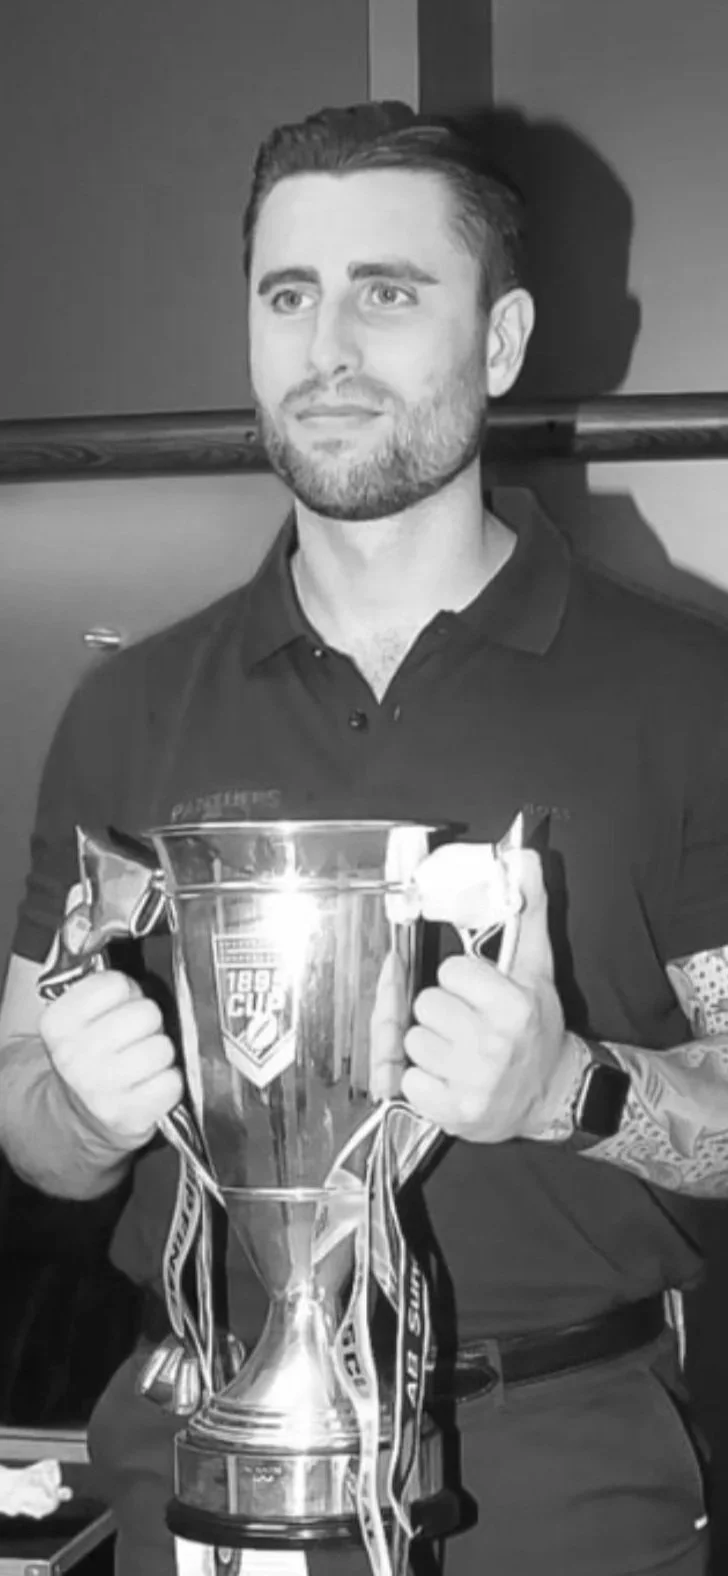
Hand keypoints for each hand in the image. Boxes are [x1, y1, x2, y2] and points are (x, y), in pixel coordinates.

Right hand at [39, 969, 183, 1154]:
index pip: (116, 983)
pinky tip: (151, 1084)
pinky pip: (172, 1083)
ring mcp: (100, 1088)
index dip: (127, 992)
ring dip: (160, 1053)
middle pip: (146, 1013)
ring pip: (163, 1048)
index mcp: (59, 1023)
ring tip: (143, 1061)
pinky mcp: (128, 1115)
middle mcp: (73, 1056)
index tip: (119, 1007)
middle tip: (135, 1036)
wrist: (80, 1112)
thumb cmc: (92, 1053)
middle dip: (149, 1022)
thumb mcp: (80, 1015)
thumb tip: (136, 944)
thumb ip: (103, 984)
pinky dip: (169, 1082)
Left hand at [402, 849, 580, 1141]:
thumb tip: (525, 855)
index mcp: (513, 1007)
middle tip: (467, 1024)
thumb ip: (529, 910)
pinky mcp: (451, 1113)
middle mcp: (492, 1047)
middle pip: (426, 1005)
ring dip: (429, 1046)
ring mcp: (471, 1083)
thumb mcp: (537, 969)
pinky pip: (406, 1082)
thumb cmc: (538, 1028)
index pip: (450, 972)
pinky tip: (449, 1078)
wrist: (552, 1095)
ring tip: (459, 1051)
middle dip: (442, 1011)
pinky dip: (421, 1081)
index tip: (478, 993)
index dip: (460, 980)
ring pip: (412, 1042)